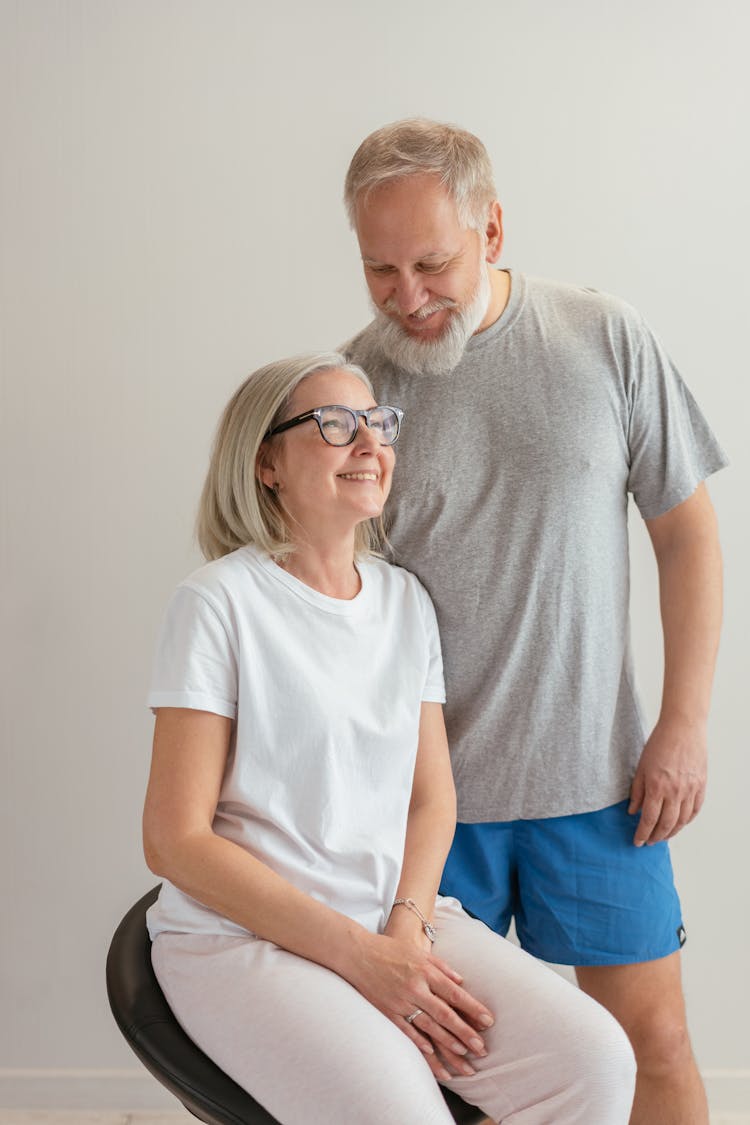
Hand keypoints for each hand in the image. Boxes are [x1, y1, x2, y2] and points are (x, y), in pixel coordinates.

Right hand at [341, 930, 493, 1082]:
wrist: (359, 953)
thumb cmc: (392, 950)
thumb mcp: (420, 953)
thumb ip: (442, 967)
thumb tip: (461, 983)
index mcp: (426, 971)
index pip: (455, 994)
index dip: (473, 1009)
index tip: (488, 1021)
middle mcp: (416, 987)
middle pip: (445, 1014)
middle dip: (465, 1033)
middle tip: (481, 1049)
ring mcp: (401, 1001)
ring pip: (428, 1026)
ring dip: (447, 1043)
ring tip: (464, 1056)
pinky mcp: (387, 1011)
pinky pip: (406, 1030)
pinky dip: (420, 1042)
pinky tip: (433, 1054)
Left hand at [628, 716, 706, 845]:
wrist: (683, 729)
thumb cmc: (659, 744)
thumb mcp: (641, 767)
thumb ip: (637, 791)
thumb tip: (632, 811)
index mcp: (656, 787)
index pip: (648, 819)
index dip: (642, 833)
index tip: (637, 842)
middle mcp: (675, 792)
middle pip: (666, 824)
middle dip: (656, 836)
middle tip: (649, 842)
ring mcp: (690, 790)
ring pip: (682, 821)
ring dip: (672, 832)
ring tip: (663, 836)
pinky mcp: (701, 786)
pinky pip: (695, 810)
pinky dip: (687, 820)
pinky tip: (680, 823)